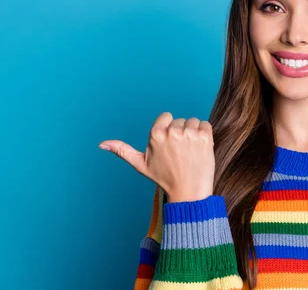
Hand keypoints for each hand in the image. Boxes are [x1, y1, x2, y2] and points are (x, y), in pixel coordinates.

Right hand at [99, 112, 214, 202]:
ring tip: (190, 152)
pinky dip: (205, 135)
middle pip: (180, 120)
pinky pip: (206, 125)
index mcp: (156, 134)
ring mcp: (190, 134)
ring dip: (193, 133)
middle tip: (180, 153)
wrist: (189, 191)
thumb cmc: (164, 178)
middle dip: (181, 133)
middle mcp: (173, 132)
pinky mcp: (206, 137)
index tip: (169, 145)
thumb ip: (123, 150)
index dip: (168, 129)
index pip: (166, 117)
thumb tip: (102, 144)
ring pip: (193, 121)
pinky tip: (200, 149)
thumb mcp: (141, 164)